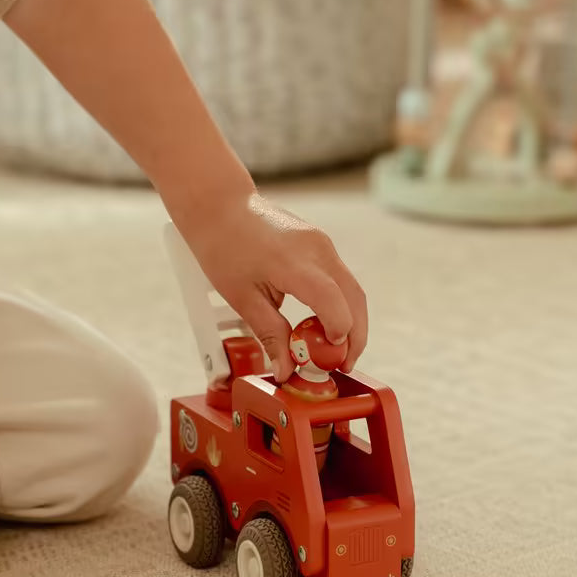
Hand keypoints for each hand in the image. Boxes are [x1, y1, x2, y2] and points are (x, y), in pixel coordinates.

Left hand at [177, 192, 367, 382]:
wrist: (220, 206)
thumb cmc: (224, 248)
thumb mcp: (242, 298)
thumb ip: (270, 334)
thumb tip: (286, 370)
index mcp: (293, 262)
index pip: (332, 301)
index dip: (338, 333)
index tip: (330, 358)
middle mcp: (317, 249)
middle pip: (355, 298)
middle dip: (356, 336)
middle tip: (343, 365)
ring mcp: (323, 243)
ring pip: (352, 289)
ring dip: (351, 321)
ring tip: (335, 349)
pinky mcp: (321, 242)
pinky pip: (340, 278)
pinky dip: (340, 303)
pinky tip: (324, 323)